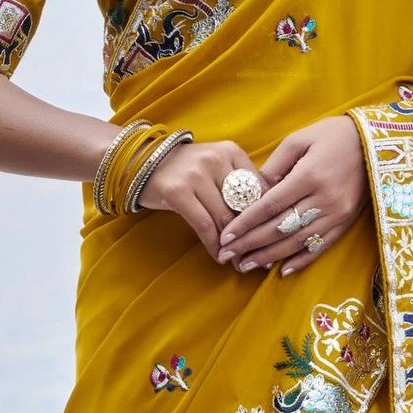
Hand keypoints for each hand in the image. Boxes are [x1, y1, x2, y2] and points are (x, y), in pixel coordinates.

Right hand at [137, 138, 264, 258]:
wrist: (141, 161)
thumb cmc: (185, 169)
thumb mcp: (216, 165)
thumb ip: (239, 183)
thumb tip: (268, 216)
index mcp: (231, 151)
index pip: (260, 188)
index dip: (267, 216)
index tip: (272, 236)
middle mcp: (215, 159)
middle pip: (243, 205)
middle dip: (252, 234)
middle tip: (260, 256)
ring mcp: (196, 175)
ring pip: (225, 219)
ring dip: (234, 245)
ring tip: (239, 261)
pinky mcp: (178, 192)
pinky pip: (205, 226)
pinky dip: (214, 245)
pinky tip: (219, 256)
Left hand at [217, 115, 367, 276]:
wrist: (376, 142)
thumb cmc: (333, 135)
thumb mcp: (300, 139)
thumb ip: (275, 165)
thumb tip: (254, 190)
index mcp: (308, 177)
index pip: (269, 207)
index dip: (245, 224)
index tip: (226, 236)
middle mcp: (323, 200)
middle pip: (279, 228)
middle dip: (250, 244)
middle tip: (227, 256)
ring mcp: (337, 214)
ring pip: (297, 242)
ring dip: (269, 256)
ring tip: (246, 265)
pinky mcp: (346, 222)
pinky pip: (320, 246)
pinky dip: (301, 260)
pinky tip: (282, 270)